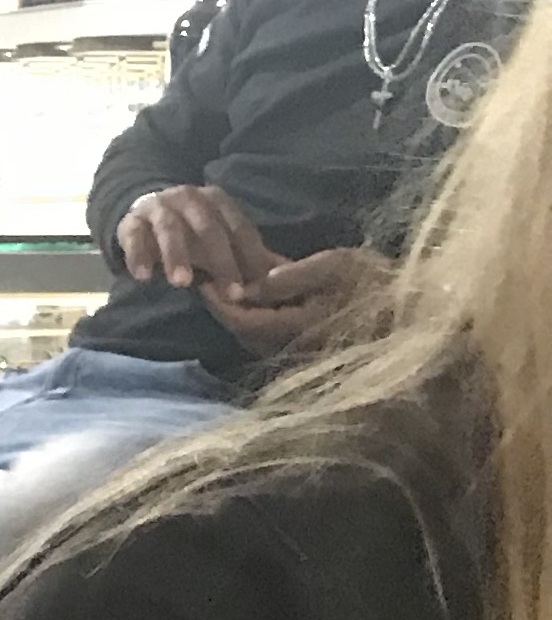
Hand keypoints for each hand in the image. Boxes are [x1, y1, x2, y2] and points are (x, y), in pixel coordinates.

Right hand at [116, 183, 279, 299]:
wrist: (145, 213)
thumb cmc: (190, 232)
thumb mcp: (219, 237)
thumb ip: (241, 255)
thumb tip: (274, 280)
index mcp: (217, 200)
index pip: (238, 228)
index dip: (249, 258)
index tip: (255, 288)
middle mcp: (189, 197)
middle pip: (208, 229)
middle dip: (221, 262)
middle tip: (230, 294)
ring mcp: (158, 206)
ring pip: (169, 229)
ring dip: (177, 256)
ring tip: (182, 283)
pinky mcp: (131, 220)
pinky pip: (134, 237)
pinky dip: (138, 256)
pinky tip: (143, 277)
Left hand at [205, 244, 388, 359]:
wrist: (416, 309)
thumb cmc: (377, 281)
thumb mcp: (334, 266)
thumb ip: (289, 277)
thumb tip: (249, 286)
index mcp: (298, 327)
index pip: (242, 321)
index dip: (218, 302)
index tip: (203, 280)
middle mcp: (295, 348)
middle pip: (244, 333)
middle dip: (224, 309)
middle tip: (209, 281)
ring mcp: (303, 353)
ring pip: (256, 338)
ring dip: (240, 315)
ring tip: (227, 287)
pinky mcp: (311, 350)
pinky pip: (273, 339)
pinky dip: (259, 320)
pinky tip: (258, 299)